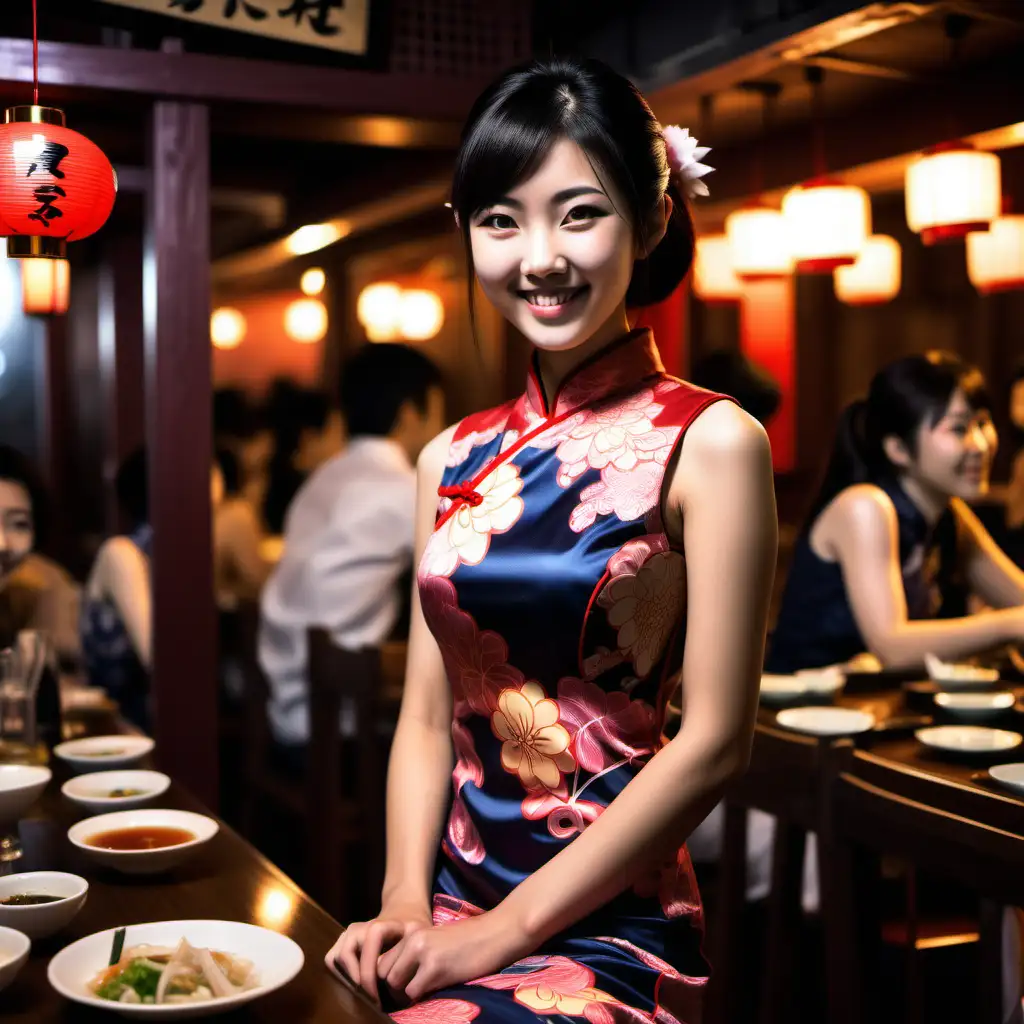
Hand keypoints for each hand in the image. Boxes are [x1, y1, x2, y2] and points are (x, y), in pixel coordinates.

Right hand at [325, 898, 432, 1006]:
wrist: (403, 912)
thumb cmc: (410, 928)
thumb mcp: (414, 938)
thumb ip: (400, 956)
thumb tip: (387, 982)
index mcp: (377, 927)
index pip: (365, 955)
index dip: (367, 976)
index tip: (375, 996)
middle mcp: (358, 928)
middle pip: (345, 956)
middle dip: (355, 980)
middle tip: (369, 997)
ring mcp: (347, 933)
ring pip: (334, 958)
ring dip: (346, 977)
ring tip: (363, 991)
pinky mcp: (342, 940)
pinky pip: (332, 959)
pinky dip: (339, 973)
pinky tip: (356, 983)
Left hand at [376, 906, 531, 1002]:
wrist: (496, 932)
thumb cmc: (471, 939)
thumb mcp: (437, 941)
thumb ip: (417, 954)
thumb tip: (401, 978)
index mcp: (412, 932)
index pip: (383, 961)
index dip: (390, 978)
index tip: (402, 987)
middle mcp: (413, 939)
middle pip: (385, 974)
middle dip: (394, 989)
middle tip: (410, 996)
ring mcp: (423, 953)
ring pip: (395, 984)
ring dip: (405, 995)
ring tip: (422, 994)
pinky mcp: (435, 967)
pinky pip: (413, 992)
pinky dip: (420, 998)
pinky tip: (434, 992)